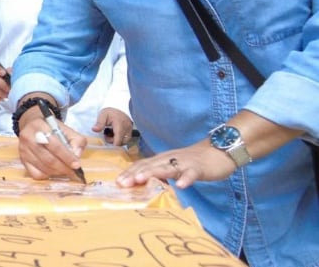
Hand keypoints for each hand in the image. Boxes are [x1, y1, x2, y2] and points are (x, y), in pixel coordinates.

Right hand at [16, 103, 87, 179]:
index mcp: (39, 126)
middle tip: (73, 170)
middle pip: (48, 159)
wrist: (32, 124)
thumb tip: (77, 156)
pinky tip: (53, 170)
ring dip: (57, 172)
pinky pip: (35, 174)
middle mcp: (28, 137)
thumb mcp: (66, 129)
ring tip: (65, 170)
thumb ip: (76, 140)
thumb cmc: (51, 128)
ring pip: (43, 167)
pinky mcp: (22, 159)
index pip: (55, 145)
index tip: (76, 164)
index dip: (67, 157)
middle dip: (63, 167)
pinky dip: (47, 175)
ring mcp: (23, 149)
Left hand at [91, 108, 132, 144]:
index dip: (112, 144)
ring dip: (117, 140)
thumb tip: (94, 130)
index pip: (118, 141)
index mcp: (120, 126)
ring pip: (125, 141)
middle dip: (113, 142)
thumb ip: (99, 123)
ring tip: (110, 133)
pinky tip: (114, 132)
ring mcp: (130, 130)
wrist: (119, 106)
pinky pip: (126, 138)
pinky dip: (120, 138)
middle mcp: (127, 129)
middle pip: (122, 143)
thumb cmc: (110, 111)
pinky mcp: (130, 130)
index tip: (105, 141)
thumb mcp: (103, 115)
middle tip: (106, 135)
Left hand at [116, 140, 237, 188]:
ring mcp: (184, 163)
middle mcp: (170, 159)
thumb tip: (145, 184)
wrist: (220, 150)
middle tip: (121, 183)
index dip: (130, 172)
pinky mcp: (198, 168)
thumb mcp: (174, 166)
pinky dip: (186, 179)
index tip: (117, 181)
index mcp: (163, 159)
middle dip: (134, 174)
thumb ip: (161, 173)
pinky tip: (181, 186)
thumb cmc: (194, 161)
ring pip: (166, 167)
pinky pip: (191, 174)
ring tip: (140, 180)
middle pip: (150, 165)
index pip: (143, 164)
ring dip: (152, 173)